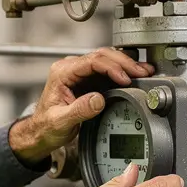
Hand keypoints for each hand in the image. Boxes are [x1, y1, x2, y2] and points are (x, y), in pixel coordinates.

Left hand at [9, 48, 153, 164]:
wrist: (42, 131)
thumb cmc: (46, 126)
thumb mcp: (60, 121)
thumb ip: (79, 110)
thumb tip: (98, 99)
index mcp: (62, 73)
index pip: (92, 62)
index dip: (112, 68)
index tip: (125, 79)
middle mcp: (71, 68)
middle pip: (103, 55)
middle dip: (125, 63)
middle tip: (142, 73)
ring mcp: (80, 72)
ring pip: (108, 60)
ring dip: (127, 65)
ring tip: (144, 72)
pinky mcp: (89, 80)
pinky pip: (109, 70)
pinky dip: (123, 72)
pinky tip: (135, 76)